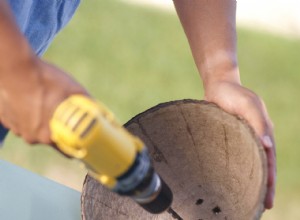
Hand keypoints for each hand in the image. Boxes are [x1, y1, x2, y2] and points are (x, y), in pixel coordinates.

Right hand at [0, 56, 88, 145]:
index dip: (77, 146)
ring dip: (42, 120)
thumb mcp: (73, 90)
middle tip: (62, 111)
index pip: (68, 151)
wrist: (13, 67)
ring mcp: (17, 129)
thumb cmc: (45, 79)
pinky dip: (27, 113)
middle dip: (60, 128)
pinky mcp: (6, 120)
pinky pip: (21, 121)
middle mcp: (32, 137)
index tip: (83, 140)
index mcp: (50, 135)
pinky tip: (30, 99)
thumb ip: (87, 104)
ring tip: (44, 101)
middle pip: (52, 138)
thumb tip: (101, 112)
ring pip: (36, 129)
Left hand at [204, 79, 275, 208]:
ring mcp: (242, 137)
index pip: (269, 161)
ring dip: (249, 180)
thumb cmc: (233, 94)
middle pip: (261, 166)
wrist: (218, 85)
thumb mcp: (248, 104)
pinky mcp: (229, 136)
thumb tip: (267, 145)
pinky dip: (236, 169)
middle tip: (262, 207)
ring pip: (248, 163)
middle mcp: (254, 137)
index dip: (270, 181)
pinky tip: (230, 178)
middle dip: (262, 186)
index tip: (268, 200)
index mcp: (263, 132)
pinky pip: (234, 156)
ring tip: (246, 198)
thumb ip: (258, 122)